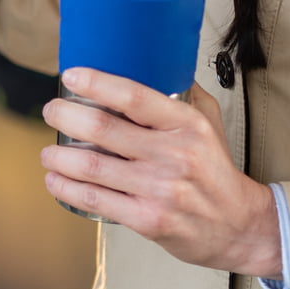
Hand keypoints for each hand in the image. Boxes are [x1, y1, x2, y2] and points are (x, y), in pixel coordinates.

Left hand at [40, 67, 282, 277]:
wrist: (240, 226)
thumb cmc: (215, 171)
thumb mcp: (210, 124)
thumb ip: (184, 94)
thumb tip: (157, 62)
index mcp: (187, 125)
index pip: (134, 96)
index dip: (96, 83)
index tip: (71, 77)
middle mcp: (174, 154)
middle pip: (102, 128)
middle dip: (64, 116)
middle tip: (51, 112)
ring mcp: (160, 189)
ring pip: (91, 166)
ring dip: (59, 156)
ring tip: (49, 152)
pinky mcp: (148, 219)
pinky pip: (95, 199)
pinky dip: (66, 188)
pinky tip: (56, 180)